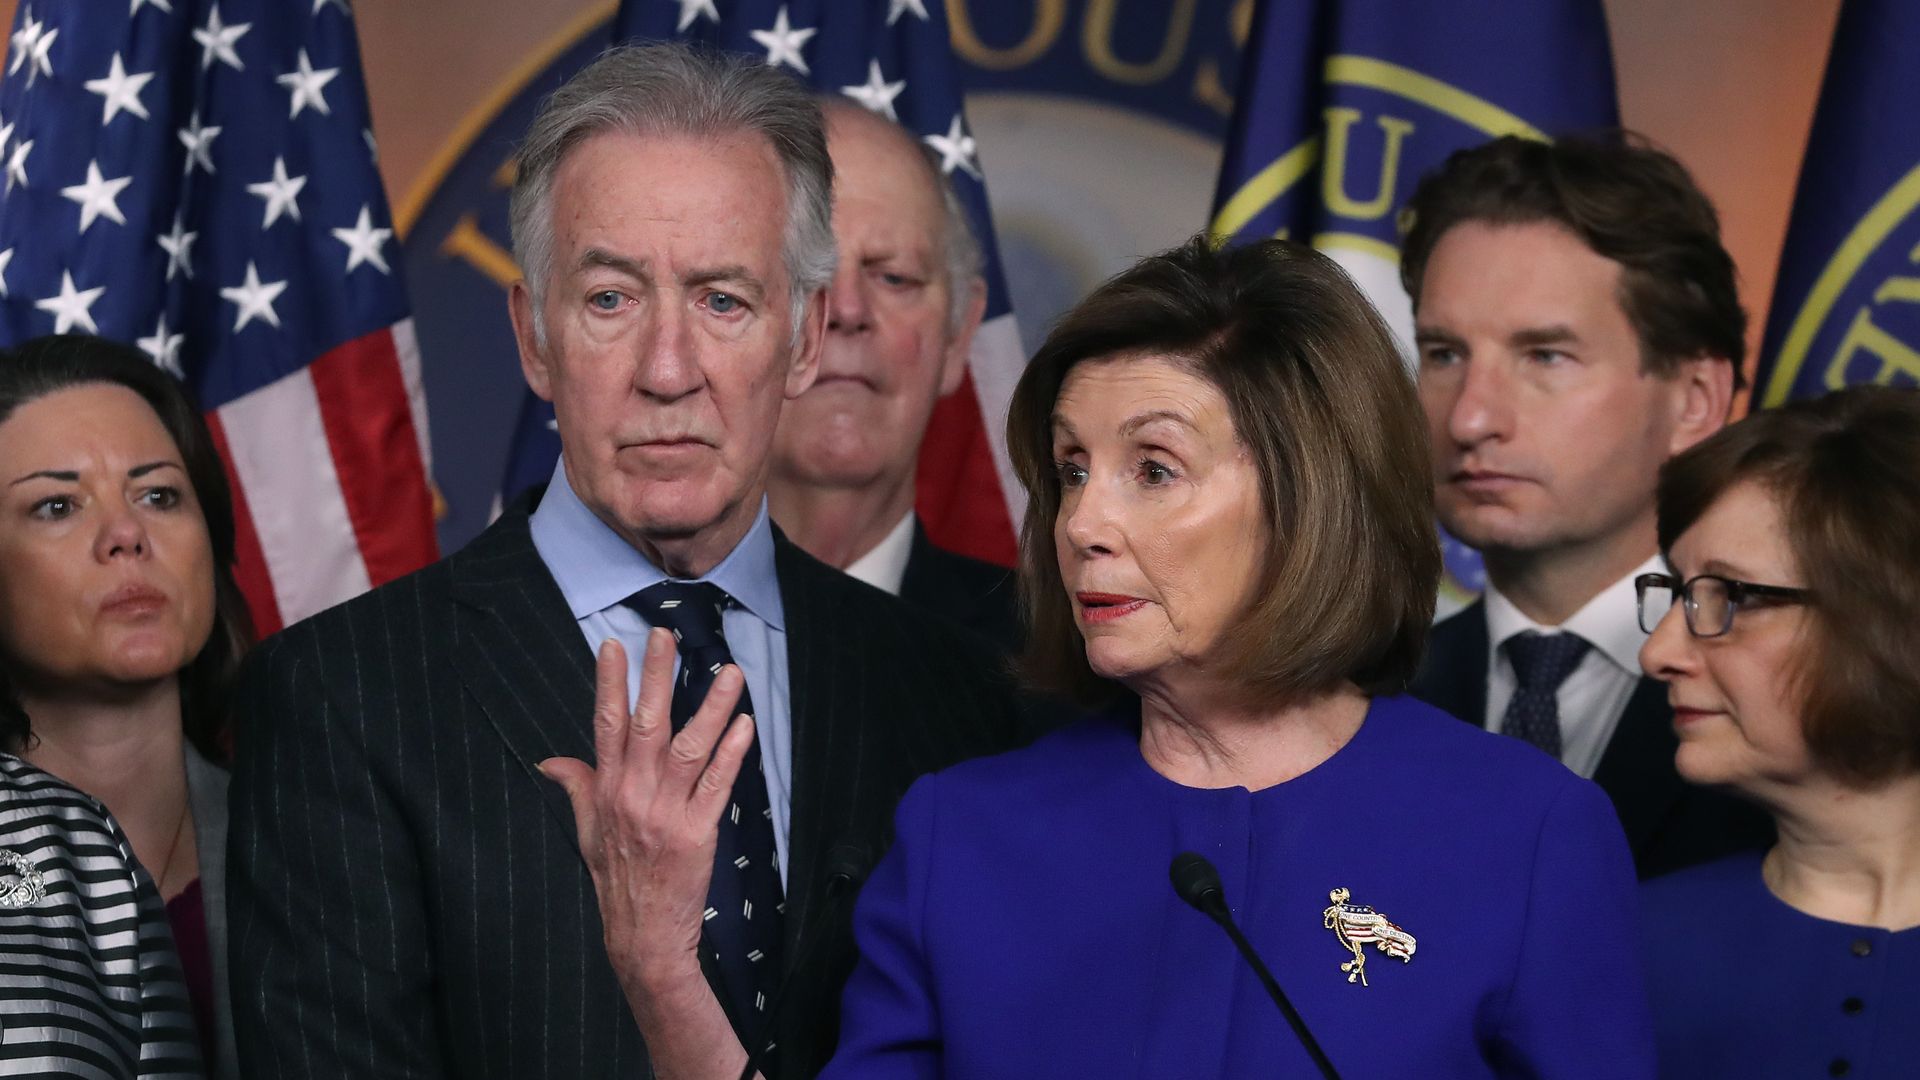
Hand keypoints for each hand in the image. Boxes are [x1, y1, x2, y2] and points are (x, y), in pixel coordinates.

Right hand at [541, 628, 755, 998]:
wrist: (642, 935)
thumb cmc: (617, 880)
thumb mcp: (586, 832)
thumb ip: (577, 788)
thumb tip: (550, 761)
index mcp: (606, 790)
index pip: (605, 725)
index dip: (610, 683)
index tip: (615, 644)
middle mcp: (633, 796)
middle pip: (645, 726)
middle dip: (656, 678)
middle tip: (665, 635)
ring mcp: (665, 814)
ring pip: (689, 749)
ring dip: (711, 708)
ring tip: (730, 672)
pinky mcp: (697, 834)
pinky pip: (717, 786)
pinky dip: (731, 754)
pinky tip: (745, 725)